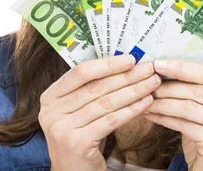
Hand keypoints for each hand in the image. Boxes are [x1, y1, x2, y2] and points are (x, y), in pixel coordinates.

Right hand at [39, 54, 161, 170]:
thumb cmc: (81, 136)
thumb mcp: (77, 110)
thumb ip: (91, 89)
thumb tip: (124, 63)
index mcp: (50, 97)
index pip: (80, 72)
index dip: (107, 64)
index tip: (131, 58)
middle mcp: (51, 111)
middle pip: (96, 87)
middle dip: (126, 76)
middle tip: (149, 68)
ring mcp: (62, 128)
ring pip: (106, 103)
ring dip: (133, 91)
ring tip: (152, 84)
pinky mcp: (77, 143)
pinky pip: (111, 121)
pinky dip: (131, 110)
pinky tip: (146, 103)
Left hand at [142, 60, 202, 170]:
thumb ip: (197, 93)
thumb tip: (165, 69)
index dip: (183, 68)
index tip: (160, 63)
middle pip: (199, 90)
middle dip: (170, 85)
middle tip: (148, 82)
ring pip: (190, 106)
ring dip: (163, 102)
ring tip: (146, 99)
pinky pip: (185, 124)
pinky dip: (164, 118)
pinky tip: (151, 114)